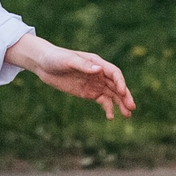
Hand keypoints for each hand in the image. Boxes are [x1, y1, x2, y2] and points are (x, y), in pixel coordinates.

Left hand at [5, 35, 136, 118]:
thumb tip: (99, 70)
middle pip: (116, 85)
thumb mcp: (68, 61)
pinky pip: (102, 101)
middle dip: (125, 96)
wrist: (43, 64)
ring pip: (112, 95)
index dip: (120, 82)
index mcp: (97, 62)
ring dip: (120, 104)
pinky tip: (111, 117)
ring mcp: (95, 84)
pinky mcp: (89, 92)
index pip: (114, 73)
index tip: (122, 92)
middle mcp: (99, 73)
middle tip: (132, 108)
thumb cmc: (56, 58)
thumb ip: (83, 65)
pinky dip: (108, 108)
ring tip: (127, 115)